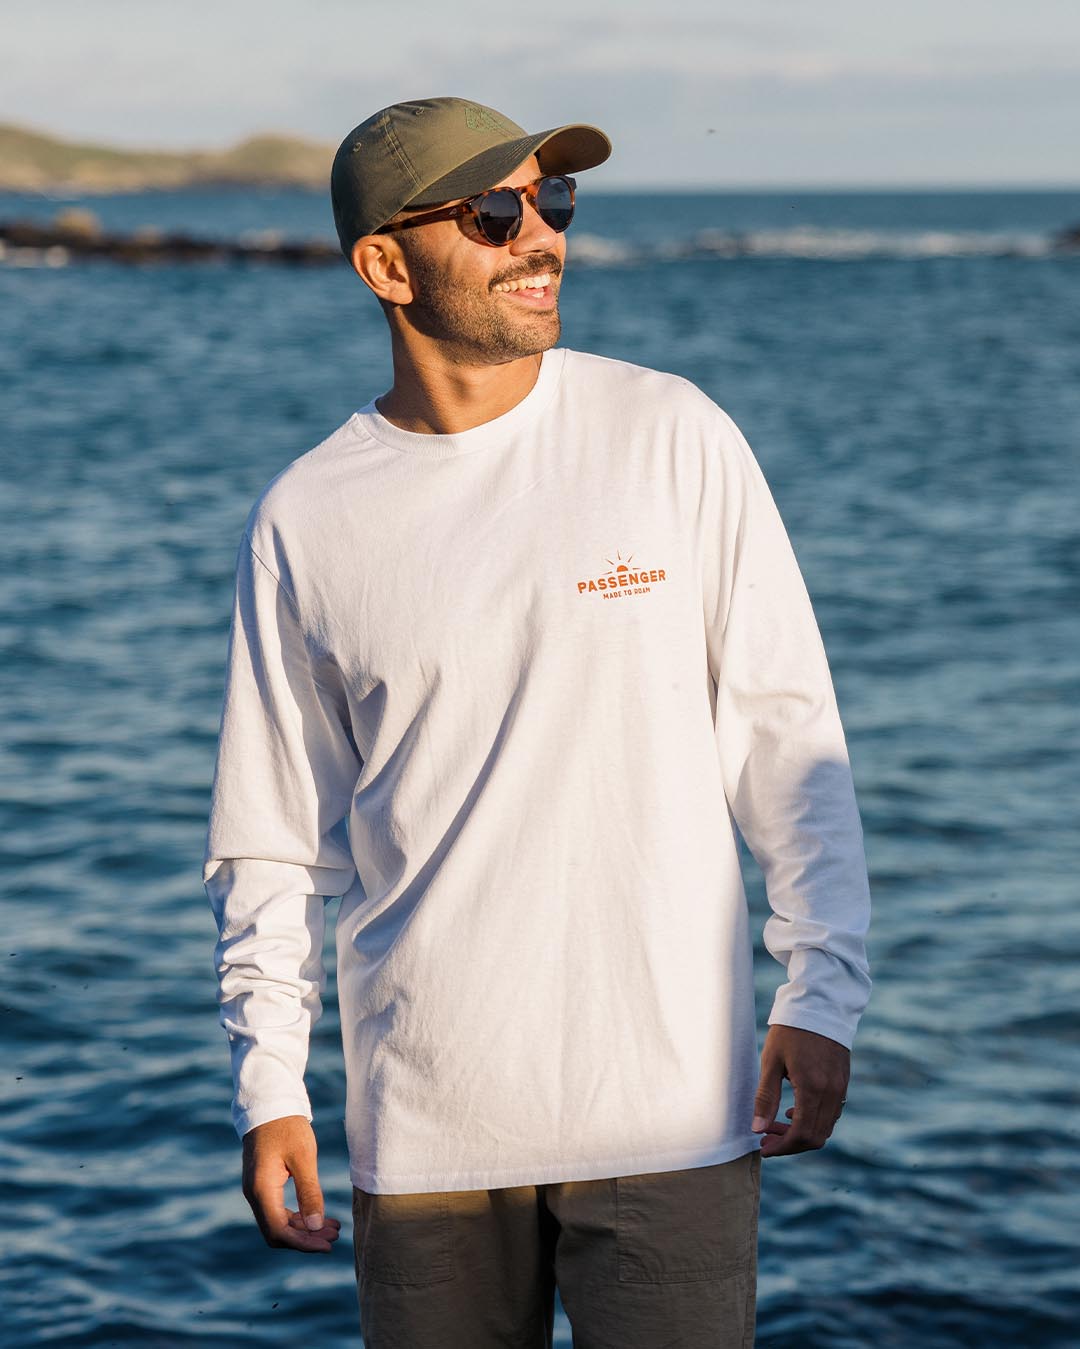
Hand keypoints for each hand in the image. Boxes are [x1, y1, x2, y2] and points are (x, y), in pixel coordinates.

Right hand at [241, 1115, 341, 1251]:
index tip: (327, 1245)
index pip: (279, 1231)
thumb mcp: (303, 1156)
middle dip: (306, 1239)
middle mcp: (254, 1195)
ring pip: (278, 1223)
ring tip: (332, 1227)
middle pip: (277, 1232)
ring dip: (304, 1229)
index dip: (303, 1243)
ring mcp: (256, 1191)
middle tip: (334, 1235)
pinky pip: (278, 1211)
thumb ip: (309, 1191)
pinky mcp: (263, 1186)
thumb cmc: (287, 1126)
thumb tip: (316, 1227)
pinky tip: (318, 1216)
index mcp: (261, 1189)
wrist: (269, 1104)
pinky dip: (298, 1217)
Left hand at [751, 1024, 849, 1157]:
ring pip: (825, 1128)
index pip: (802, 1134)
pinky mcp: (843, 1082)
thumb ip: (765, 1097)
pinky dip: (814, 1120)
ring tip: (776, 1124)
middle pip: (816, 1137)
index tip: (763, 1148)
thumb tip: (757, 1129)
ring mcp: (840, 1088)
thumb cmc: (790, 1030)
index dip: (782, 1147)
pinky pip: (831, 1114)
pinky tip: (794, 1110)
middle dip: (790, 1144)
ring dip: (801, 1133)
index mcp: (813, 1088)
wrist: (819, 1005)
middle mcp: (832, 1092)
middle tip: (766, 1137)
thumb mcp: (771, 1061)